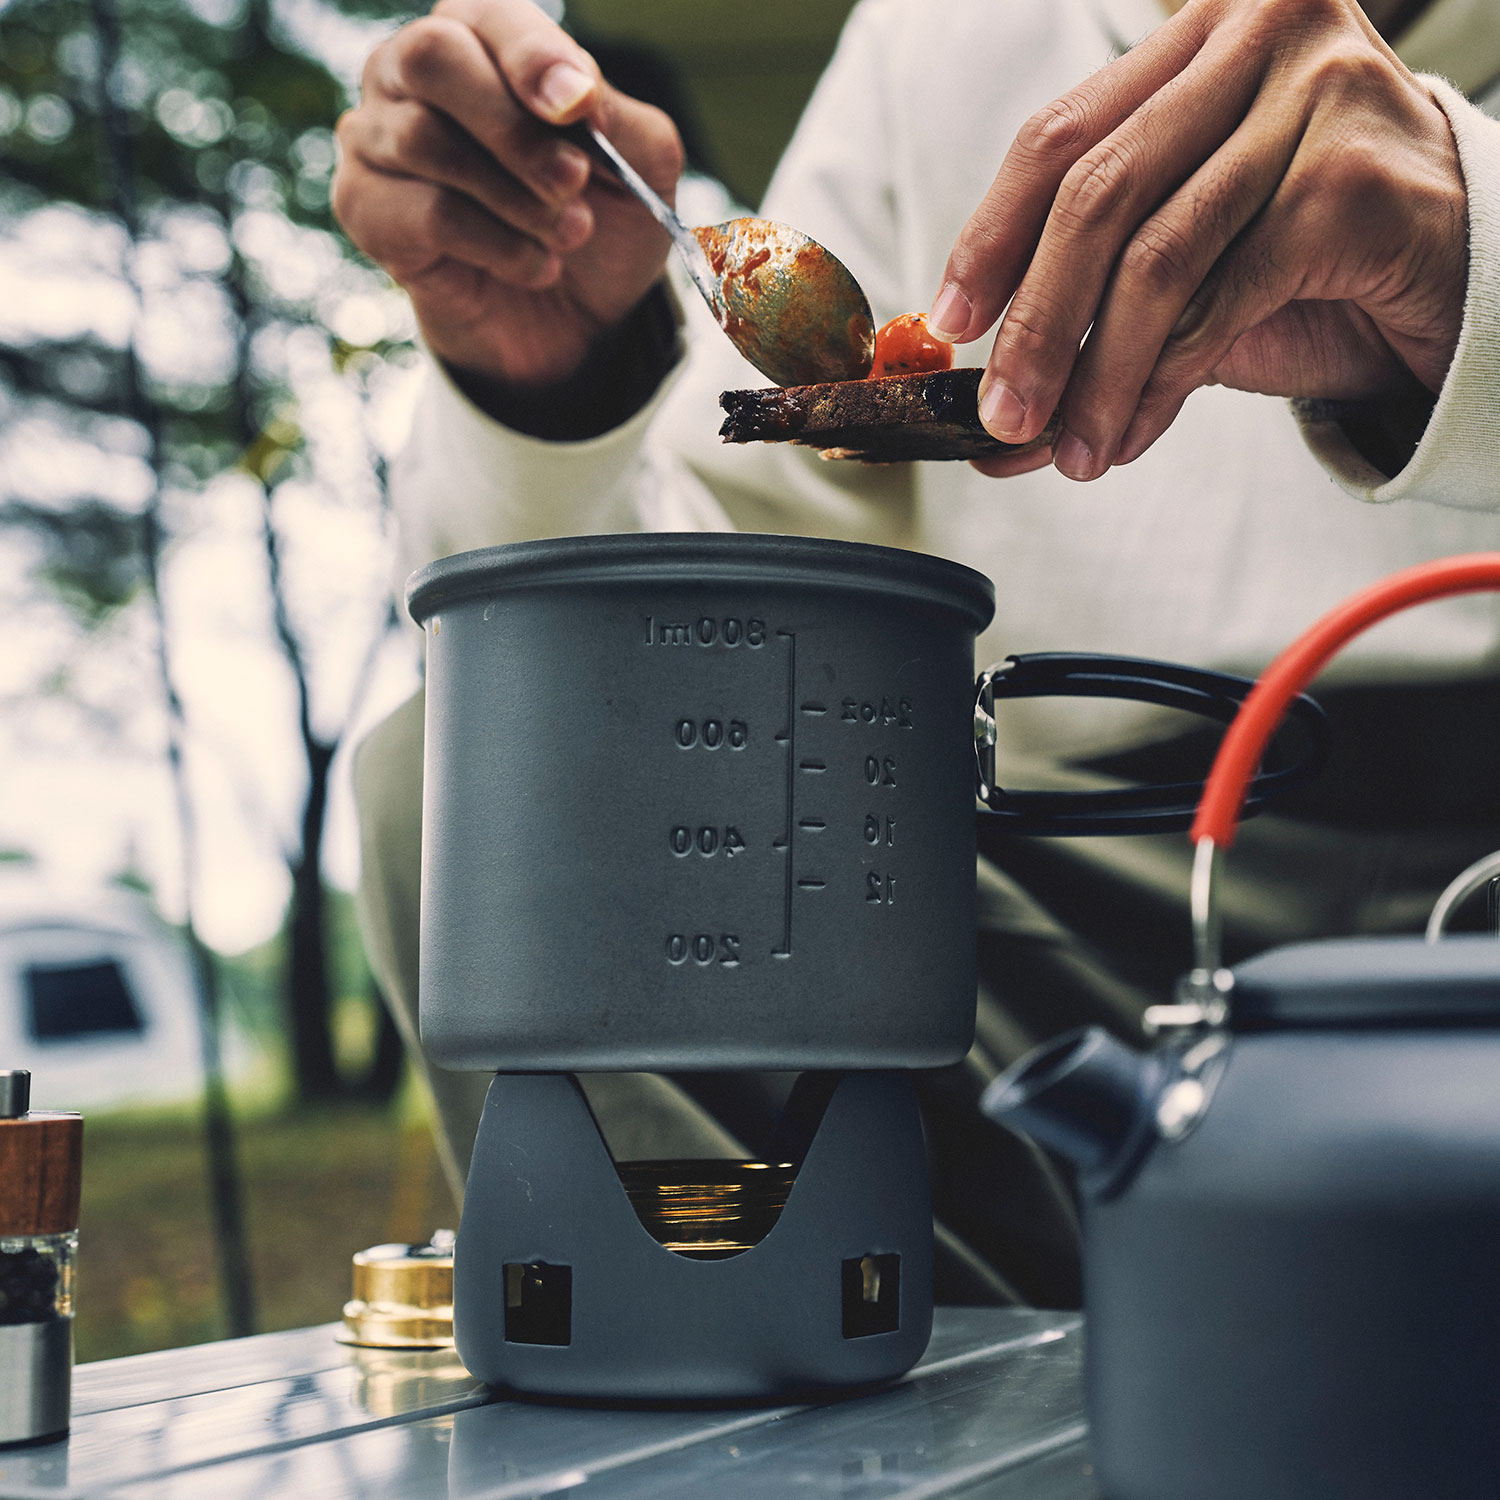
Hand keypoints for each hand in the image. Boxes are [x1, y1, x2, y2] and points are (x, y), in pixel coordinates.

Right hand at [332, 0, 682, 388]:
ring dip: (515, 199)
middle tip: (572, 184)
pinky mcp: (365, 209)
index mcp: (480, 39)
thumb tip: (575, 92)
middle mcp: (410, 73)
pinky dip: (495, 246)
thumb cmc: (600, 223)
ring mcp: (376, 138)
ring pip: (425, 140)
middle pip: (432, 57)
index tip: (578, 107)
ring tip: (567, 236)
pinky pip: (423, 214)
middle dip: (514, 130)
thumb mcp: (640, 170)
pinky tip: (535, 266)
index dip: (533, 57)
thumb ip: (619, 119)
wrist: (573, 322)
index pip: (489, 16)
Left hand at [929, 0, 1468, 480]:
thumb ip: (1091, 318)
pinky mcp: (1353, 177)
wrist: (1454, 269)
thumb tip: (995, 426)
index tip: (949, 321)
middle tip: (1002, 414)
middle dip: (1035, 321)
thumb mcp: (1183, 272)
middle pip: (1097, 192)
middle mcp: (1254, 37)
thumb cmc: (1305, 259)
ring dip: (1097, 375)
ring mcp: (1313, 95)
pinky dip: (1162, 382)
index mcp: (1193, 39)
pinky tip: (1129, 434)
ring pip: (1157, 255)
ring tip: (1067, 450)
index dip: (991, 235)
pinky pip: (1222, 299)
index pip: (1059, 135)